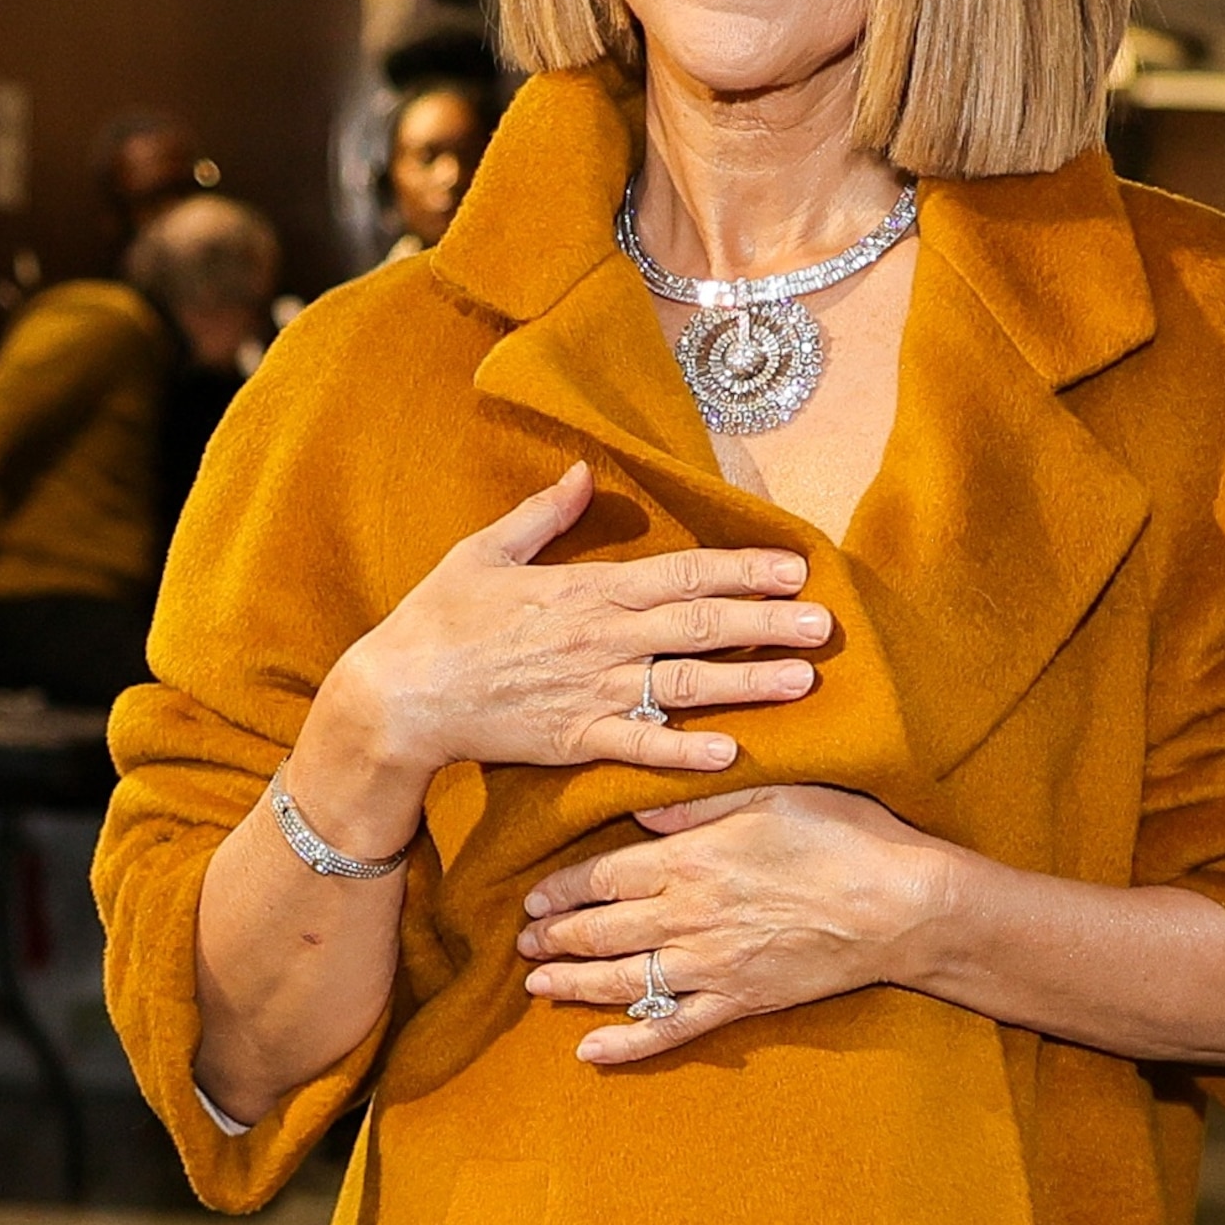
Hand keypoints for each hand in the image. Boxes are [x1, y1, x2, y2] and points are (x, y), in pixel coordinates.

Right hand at [296, 465, 831, 839]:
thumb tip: (583, 471)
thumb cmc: (438, 620)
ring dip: (748, 682)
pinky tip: (733, 753)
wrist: (397, 694)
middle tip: (826, 623)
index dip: (742, 570)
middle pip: (699, 626)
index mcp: (586, 589)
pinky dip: (686, 751)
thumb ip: (542, 514)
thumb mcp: (484, 551)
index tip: (794, 567)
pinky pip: (640, 748)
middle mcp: (599, 639)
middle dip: (767, 622)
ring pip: (685, 685)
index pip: (681, 575)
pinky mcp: (573, 740)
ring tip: (803, 681)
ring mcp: (590, 692)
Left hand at [518, 785, 948, 1062]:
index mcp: (690, 860)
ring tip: (538, 985)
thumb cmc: (843, 837)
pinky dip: (626, 1045)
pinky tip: (590, 1054)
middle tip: (522, 942)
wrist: (900, 905)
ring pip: (622, 983)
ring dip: (572, 986)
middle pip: (600, 932)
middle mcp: (688, 916)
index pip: (602, 877)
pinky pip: (670, 1031)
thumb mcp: (769, 795)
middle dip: (554, 939)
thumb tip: (638, 813)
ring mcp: (711, 966)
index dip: (561, 890)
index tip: (533, 897)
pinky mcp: (738, 1003)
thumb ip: (697, 805)